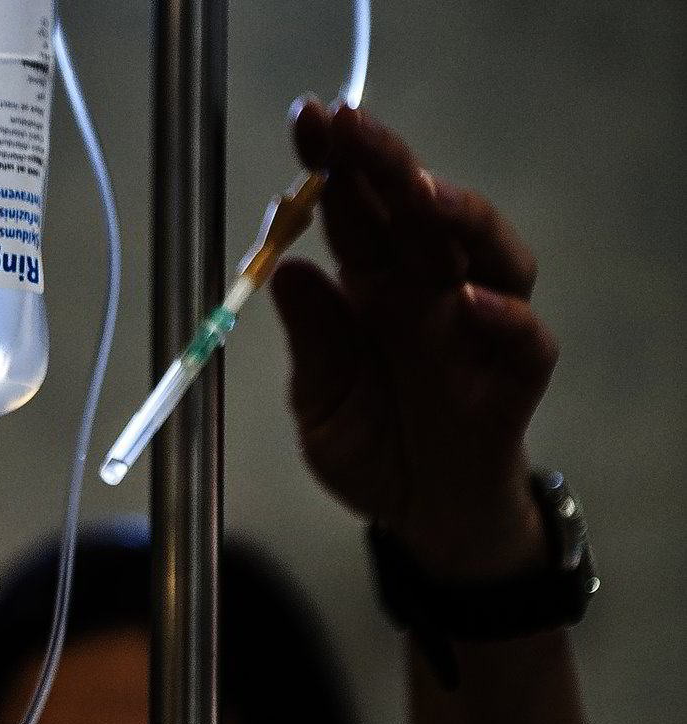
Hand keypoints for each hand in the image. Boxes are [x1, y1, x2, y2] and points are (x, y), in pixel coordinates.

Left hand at [270, 100, 556, 579]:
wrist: (421, 515)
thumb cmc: (370, 444)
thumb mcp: (319, 404)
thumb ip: (311, 346)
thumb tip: (286, 273)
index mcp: (371, 286)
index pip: (354, 210)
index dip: (333, 164)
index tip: (305, 120)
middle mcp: (428, 291)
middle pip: (417, 210)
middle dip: (383, 162)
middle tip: (348, 123)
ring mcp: (478, 327)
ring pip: (485, 251)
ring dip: (455, 216)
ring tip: (418, 192)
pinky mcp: (514, 377)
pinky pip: (525, 338)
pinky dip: (504, 317)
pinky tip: (470, 302)